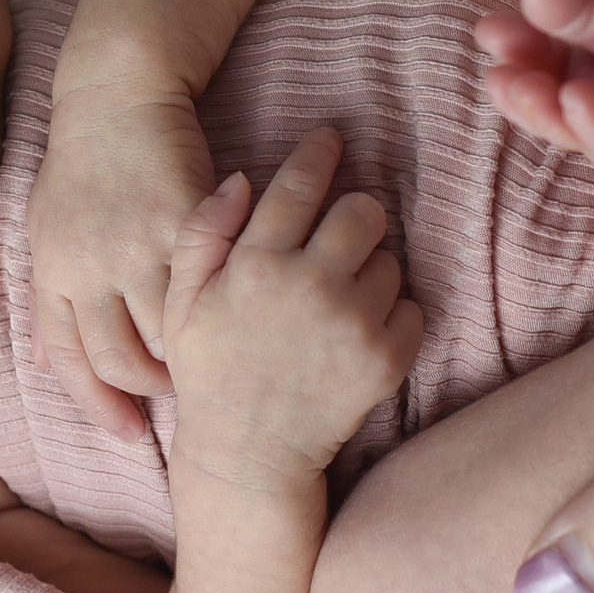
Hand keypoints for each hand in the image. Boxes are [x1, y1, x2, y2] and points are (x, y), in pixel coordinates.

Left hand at [26, 82, 216, 437]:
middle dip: (150, 392)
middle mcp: (88, 268)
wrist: (116, 92)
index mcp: (53, 271)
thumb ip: (49, 299)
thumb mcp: (46, 228)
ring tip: (211, 363)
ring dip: (189, 357)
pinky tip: (239, 316)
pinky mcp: (182, 221)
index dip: (98, 407)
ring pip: (167, 334)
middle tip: (178, 400)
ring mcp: (135, 246)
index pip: (71, 362)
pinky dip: (220, 307)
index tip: (127, 435)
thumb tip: (44, 366)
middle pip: (120, 361)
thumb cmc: (83, 161)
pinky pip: (205, 286)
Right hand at [161, 128, 425, 490]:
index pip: (299, 186)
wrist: (248, 453)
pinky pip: (411, 306)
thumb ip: (203, 234)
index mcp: (257, 265)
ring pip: (388, 259)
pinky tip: (357, 331)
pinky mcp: (386, 359)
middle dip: (354, 215)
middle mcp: (310, 286)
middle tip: (338, 237)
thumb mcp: (182, 302)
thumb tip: (241, 179)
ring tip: (338, 300)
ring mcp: (353, 323)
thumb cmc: (211, 371)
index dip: (318, 154)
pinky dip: (392, 313)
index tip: (329, 139)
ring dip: (369, 269)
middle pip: (363, 211)